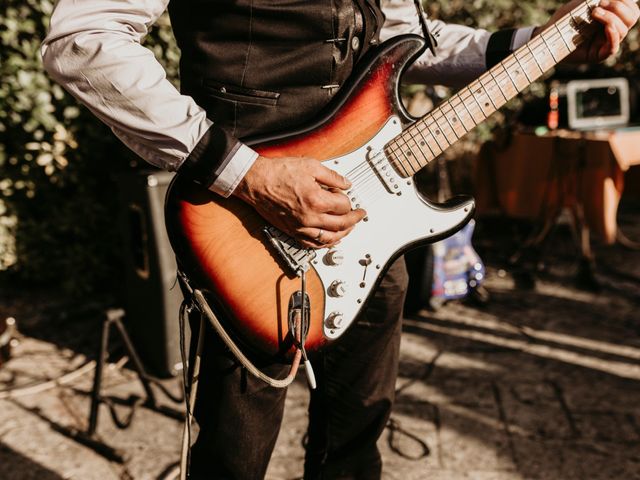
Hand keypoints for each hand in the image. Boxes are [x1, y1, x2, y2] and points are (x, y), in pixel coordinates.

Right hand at [233, 155, 366, 248]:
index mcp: (316, 200)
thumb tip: (346, 183)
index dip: (347, 199)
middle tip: (360, 215)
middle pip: (341, 224)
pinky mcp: (292, 231)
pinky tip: (331, 240)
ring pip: (329, 238)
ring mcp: (300, 227)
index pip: (344, 206)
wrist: (255, 181)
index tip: (345, 194)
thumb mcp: (310, 166)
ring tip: (350, 228)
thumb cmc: (277, 173)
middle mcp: (310, 217)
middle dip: (354, 219)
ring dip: (343, 234)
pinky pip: (313, 244)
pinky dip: (325, 244)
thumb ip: (332, 176)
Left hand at [534, 0, 638, 62]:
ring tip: (594, 13)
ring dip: (611, 18)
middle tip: (599, 5)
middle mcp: (612, 30)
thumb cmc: (564, 20)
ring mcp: (606, 43)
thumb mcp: (583, 3)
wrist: (547, 37)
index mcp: (613, 17)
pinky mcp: (597, 55)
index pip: (631, 8)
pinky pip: (613, 47)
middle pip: (632, 18)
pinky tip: (607, 27)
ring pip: (623, 30)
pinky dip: (613, 35)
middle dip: (619, 7)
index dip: (624, 1)